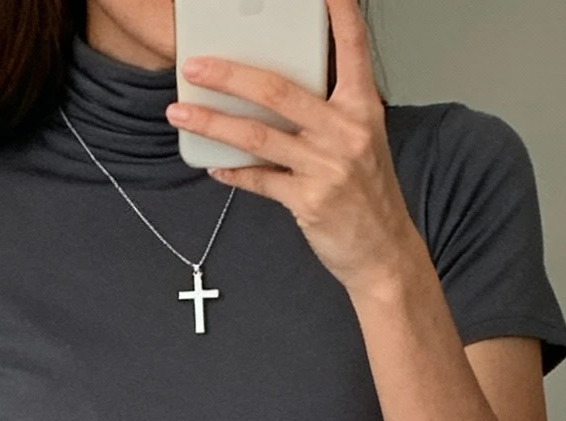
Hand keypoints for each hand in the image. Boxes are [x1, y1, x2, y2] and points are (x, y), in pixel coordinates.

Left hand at [166, 0, 419, 298]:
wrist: (383, 252)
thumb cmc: (368, 194)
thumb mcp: (362, 140)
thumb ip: (327, 111)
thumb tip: (276, 90)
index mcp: (362, 108)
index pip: (352, 47)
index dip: (338, 12)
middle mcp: (345, 132)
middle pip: (277, 90)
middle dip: (228, 75)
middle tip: (195, 66)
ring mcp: (326, 167)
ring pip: (257, 135)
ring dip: (212, 122)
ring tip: (182, 112)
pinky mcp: (308, 201)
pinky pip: (259, 180)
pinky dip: (233, 172)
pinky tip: (214, 165)